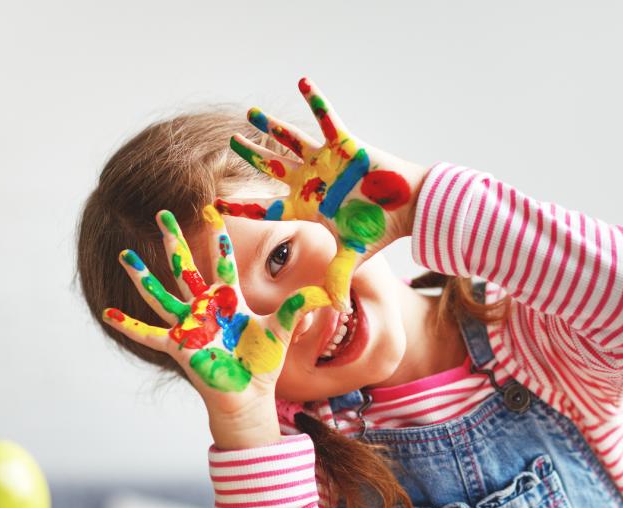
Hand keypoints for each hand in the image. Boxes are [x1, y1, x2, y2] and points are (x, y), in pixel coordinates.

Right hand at [102, 205, 328, 420]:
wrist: (249, 396)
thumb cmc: (262, 364)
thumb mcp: (283, 329)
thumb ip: (300, 308)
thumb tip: (330, 294)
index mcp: (229, 300)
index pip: (224, 261)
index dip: (219, 237)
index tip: (212, 210)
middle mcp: (205, 308)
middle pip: (186, 267)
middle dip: (175, 240)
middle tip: (162, 214)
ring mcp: (189, 326)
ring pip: (161, 294)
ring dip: (143, 276)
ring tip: (125, 255)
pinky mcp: (179, 346)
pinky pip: (148, 333)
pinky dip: (128, 324)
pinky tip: (107, 313)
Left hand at [215, 77, 426, 311]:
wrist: (409, 207)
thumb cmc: (380, 229)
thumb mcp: (354, 255)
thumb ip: (338, 278)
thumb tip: (335, 311)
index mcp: (307, 206)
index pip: (266, 207)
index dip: (241, 207)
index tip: (214, 205)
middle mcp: (311, 180)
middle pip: (271, 167)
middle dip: (251, 156)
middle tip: (230, 143)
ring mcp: (326, 160)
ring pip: (290, 139)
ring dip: (270, 126)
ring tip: (250, 114)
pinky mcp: (344, 143)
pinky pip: (326, 117)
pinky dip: (315, 99)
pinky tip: (302, 80)